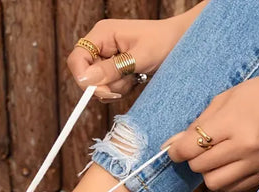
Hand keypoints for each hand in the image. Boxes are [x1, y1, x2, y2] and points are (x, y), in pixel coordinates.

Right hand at [67, 14, 196, 100]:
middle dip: (105, 86)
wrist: (182, 45)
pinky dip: (120, 90)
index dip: (84, 79)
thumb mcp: (139, 57)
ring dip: (116, 89)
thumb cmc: (164, 43)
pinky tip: (134, 80)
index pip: (76, 60)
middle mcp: (100, 46)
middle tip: (126, 83)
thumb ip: (112, 69)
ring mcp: (106, 59)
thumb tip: (86, 80)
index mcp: (102, 34)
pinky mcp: (113, 70)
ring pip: (97, 86)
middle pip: (85, 76)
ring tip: (135, 77)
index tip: (102, 91)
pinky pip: (107, 89)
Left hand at [165, 68, 258, 191]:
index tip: (176, 149)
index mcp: (232, 124)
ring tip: (216, 159)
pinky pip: (232, 188)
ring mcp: (256, 163)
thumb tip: (171, 145)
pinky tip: (229, 165)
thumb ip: (197, 124)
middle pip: (199, 167)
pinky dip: (225, 180)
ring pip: (214, 183)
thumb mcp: (225, 99)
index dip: (176, 151)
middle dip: (193, 159)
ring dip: (208, 172)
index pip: (189, 148)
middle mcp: (244, 147)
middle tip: (200, 150)